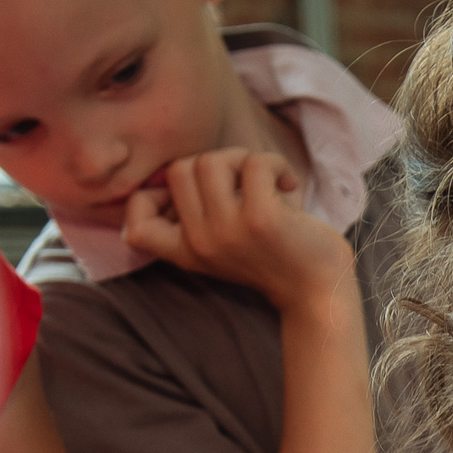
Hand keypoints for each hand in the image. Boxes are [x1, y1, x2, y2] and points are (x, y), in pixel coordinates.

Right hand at [122, 150, 353, 312]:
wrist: (318, 292)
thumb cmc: (275, 257)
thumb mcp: (222, 243)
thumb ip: (196, 214)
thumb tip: (176, 170)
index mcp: (186, 252)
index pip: (134, 223)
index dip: (153, 196)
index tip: (194, 197)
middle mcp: (200, 244)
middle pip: (178, 170)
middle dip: (214, 164)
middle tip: (244, 184)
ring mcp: (228, 231)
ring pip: (210, 161)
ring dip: (244, 161)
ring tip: (266, 184)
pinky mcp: (261, 219)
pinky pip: (255, 163)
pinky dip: (276, 164)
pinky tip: (288, 186)